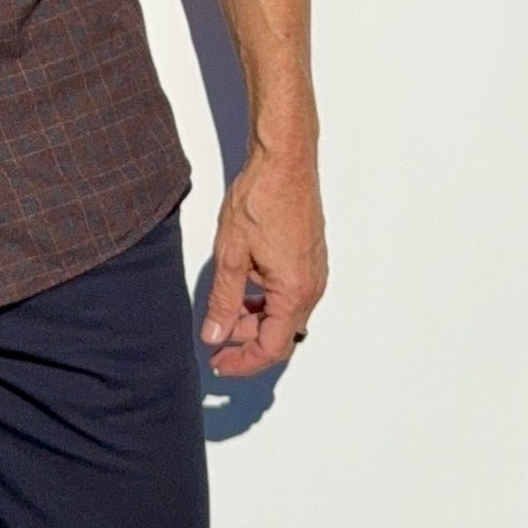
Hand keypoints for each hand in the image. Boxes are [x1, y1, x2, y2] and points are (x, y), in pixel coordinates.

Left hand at [201, 153, 326, 375]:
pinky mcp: (309, 259)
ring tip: (223, 314)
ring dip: (254, 321)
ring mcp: (313, 273)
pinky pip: (289, 295)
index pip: (271, 348)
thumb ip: (223, 301)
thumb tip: (215, 333)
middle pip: (280, 335)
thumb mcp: (231, 256)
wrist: (283, 162)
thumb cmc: (262, 199)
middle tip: (214, 340)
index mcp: (295, 291)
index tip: (219, 364)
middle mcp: (311, 286)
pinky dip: (265, 302)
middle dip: (246, 343)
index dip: (243, 362)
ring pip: (284, 315)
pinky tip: (242, 291)